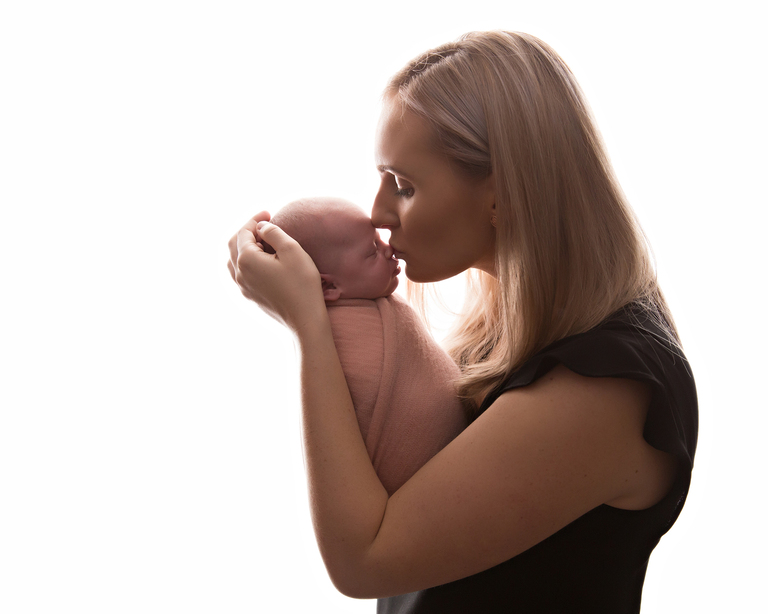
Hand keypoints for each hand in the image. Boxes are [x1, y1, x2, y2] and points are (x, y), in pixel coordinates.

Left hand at [227, 212, 325, 331]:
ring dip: (244, 246)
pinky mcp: (250, 297)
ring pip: (234, 260)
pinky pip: (240, 273)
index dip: (255, 220)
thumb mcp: (291, 250)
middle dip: (247, 231)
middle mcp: (239, 273)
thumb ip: (273, 233)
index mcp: (246, 260)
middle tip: (264, 223)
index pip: (244, 232)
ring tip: (261, 241)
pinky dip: (246, 261)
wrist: (304, 319)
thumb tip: (261, 227)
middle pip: (234, 244)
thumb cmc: (301, 284)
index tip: (269, 213)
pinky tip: (260, 261)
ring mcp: (243, 287)